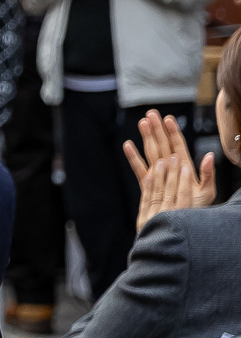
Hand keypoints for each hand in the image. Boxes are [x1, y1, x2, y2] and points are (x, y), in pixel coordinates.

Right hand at [125, 109, 215, 232]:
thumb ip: (208, 174)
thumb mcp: (207, 192)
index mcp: (184, 168)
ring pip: (151, 152)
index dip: (173, 132)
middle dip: (156, 129)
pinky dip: (133, 157)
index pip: (178, 145)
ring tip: (141, 123)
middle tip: (150, 114)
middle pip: (162, 145)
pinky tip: (128, 146)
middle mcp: (170, 168)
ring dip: (146, 138)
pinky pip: (139, 168)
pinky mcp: (148, 184)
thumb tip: (210, 155)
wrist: (180, 223)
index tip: (167, 119)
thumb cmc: (195, 209)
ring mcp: (158, 175)